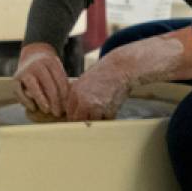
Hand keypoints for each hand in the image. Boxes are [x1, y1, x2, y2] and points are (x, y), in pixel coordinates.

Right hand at [14, 42, 69, 116]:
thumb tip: (68, 102)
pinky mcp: (15, 79)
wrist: (30, 57)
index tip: (67, 106)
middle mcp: (37, 65)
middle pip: (48, 85)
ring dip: (41, 100)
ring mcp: (25, 71)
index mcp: (51, 62)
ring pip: (34, 88)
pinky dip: (26, 101)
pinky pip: (20, 92)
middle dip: (55, 100)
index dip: (64, 95)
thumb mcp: (57, 70)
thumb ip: (62, 82)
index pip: (60, 80)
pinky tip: (34, 108)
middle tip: (58, 113)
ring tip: (47, 111)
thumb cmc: (48, 70)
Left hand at [64, 34, 184, 121]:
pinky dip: (108, 116)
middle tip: (90, 118)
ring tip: (102, 110)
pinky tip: (111, 106)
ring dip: (97, 119)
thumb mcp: (85, 80)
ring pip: (93, 122)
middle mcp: (83, 100)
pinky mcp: (109, 110)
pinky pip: (106, 119)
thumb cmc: (105, 71)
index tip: (79, 118)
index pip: (70, 112)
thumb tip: (75, 109)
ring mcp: (96, 106)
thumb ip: (78, 94)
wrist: (121, 68)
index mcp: (75, 91)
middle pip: (78, 120)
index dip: (74, 116)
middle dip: (83, 121)